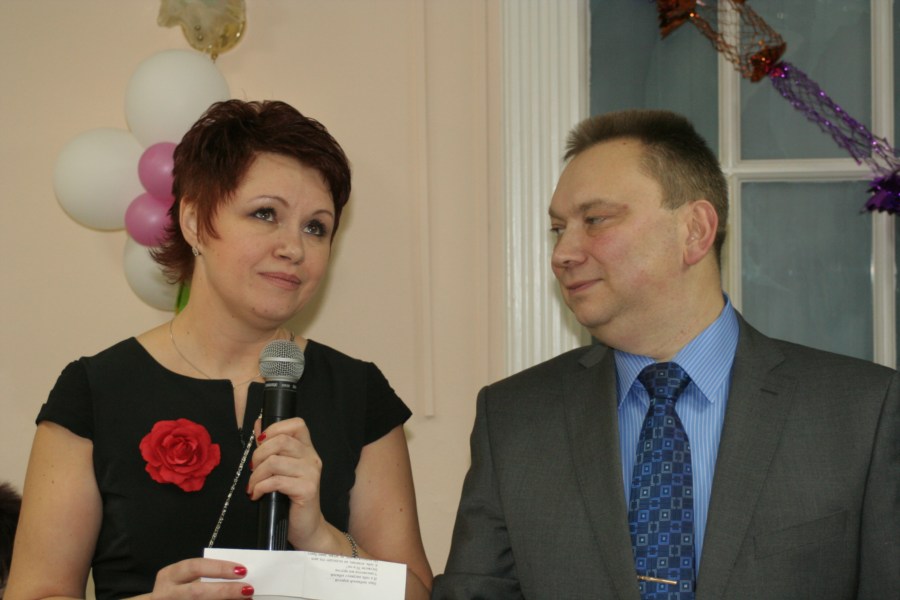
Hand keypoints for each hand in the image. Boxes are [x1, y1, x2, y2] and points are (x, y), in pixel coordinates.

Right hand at [149, 558, 251, 598]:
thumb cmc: (178, 590)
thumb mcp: (185, 578)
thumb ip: (206, 575)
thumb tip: (238, 573)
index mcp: (170, 576)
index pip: (195, 567)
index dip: (219, 568)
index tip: (242, 570)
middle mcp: (167, 594)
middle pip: (197, 592)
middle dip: (225, 590)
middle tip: (248, 589)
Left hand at [248, 417, 326, 548]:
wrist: (307, 526)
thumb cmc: (291, 499)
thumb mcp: (281, 469)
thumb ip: (271, 447)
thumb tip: (258, 424)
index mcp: (307, 449)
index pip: (297, 424)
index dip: (276, 428)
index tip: (260, 442)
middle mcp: (312, 458)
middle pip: (281, 441)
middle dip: (259, 454)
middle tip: (253, 469)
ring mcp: (311, 473)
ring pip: (275, 462)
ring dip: (256, 475)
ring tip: (253, 486)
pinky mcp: (307, 489)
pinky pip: (276, 481)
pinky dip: (260, 487)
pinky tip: (257, 495)